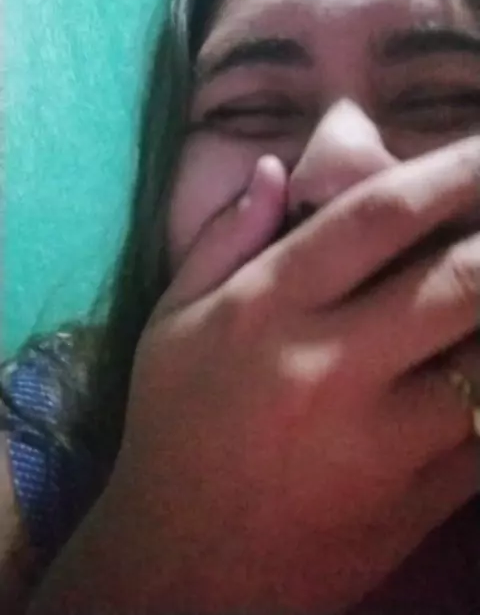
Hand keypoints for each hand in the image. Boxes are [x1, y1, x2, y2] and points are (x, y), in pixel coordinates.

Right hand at [33, 138, 479, 614]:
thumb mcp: (171, 324)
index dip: (449, 170)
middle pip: (458, 279)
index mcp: (268, 310)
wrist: (185, 569)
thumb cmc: (175, 429)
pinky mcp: (419, 500)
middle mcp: (331, 365)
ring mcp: (383, 439)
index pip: (376, 218)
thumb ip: (222, 240)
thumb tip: (274, 169)